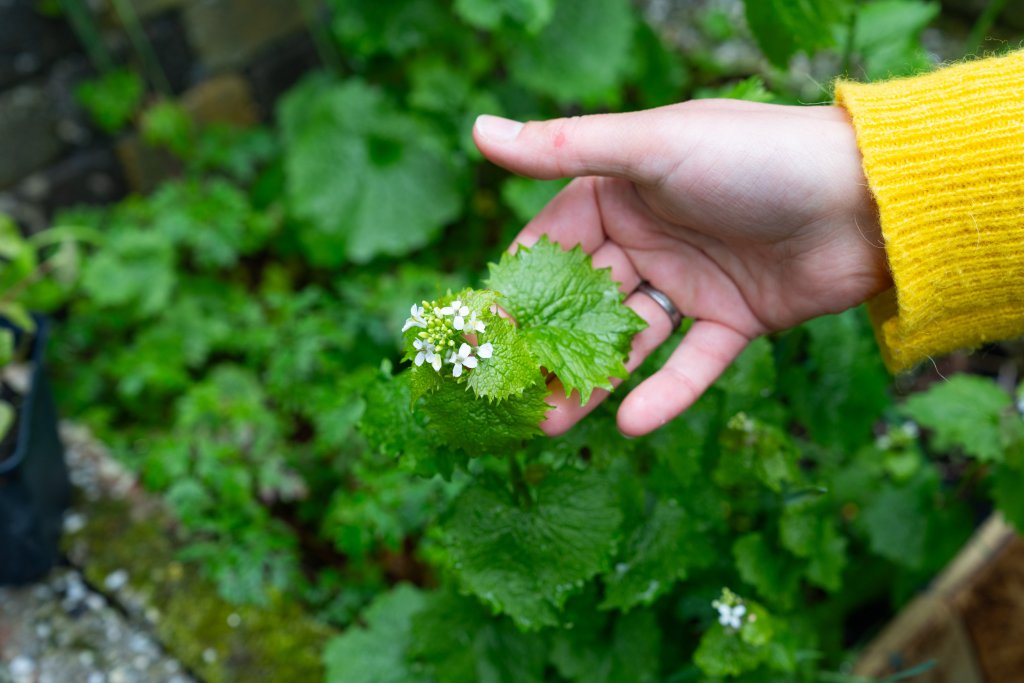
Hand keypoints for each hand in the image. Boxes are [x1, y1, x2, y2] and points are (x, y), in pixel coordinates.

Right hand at [473, 100, 891, 436]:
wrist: (870, 198)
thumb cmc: (755, 156)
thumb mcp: (652, 146)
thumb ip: (563, 147)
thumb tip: (477, 129)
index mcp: (624, 191)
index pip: (552, 242)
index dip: (516, 285)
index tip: (480, 329)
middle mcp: (652, 237)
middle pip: (585, 300)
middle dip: (548, 346)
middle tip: (510, 396)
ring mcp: (692, 282)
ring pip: (629, 339)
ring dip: (593, 381)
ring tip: (551, 425)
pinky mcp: (735, 320)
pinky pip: (691, 363)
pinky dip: (666, 393)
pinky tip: (632, 425)